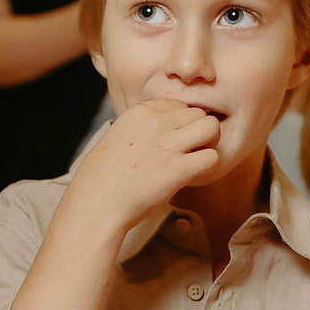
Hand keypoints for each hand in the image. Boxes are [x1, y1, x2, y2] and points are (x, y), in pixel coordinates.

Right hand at [66, 96, 222, 235]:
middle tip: (189, 152)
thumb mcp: (118, 137)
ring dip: (209, 144)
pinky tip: (194, 175)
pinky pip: (212, 157)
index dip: (181, 125)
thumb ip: (143, 129)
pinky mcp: (179, 168)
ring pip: (212, 128)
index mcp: (140, 112)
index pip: (178, 105)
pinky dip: (208, 167)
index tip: (173, 142)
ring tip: (196, 160)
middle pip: (198, 114)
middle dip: (199, 132)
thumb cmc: (102, 178)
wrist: (96, 203)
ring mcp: (169, 144)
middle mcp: (156, 122)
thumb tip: (165, 133)